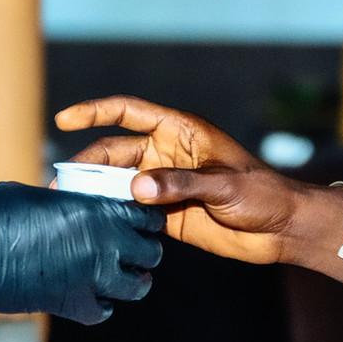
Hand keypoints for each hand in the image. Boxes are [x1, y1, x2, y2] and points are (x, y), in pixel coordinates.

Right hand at [0, 182, 164, 324]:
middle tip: (133, 252)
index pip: (147, 217)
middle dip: (144, 252)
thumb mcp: (42, 195)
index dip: (147, 220)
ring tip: (121, 277)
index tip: (140, 223)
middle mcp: (105, 245)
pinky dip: (101, 304)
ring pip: (137, 286)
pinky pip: (104, 310)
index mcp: (98, 209)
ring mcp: (93, 278)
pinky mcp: (74, 306)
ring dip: (131, 281)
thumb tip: (69, 204)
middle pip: (151, 253)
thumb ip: (68, 202)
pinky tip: (92, 296)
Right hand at [56, 95, 302, 263]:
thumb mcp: (224, 185)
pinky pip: (129, 210)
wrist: (281, 229)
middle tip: (61, 186)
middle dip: (86, 165)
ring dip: (94, 192)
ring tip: (68, 205)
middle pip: (114, 153)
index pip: (128, 112)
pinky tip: (93, 224)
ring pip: (117, 182)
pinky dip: (111, 214)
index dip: (94, 112)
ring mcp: (163, 184)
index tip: (64, 120)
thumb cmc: (262, 194)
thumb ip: (180, 184)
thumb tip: (136, 188)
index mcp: (179, 131)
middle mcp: (165, 154)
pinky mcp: (165, 213)